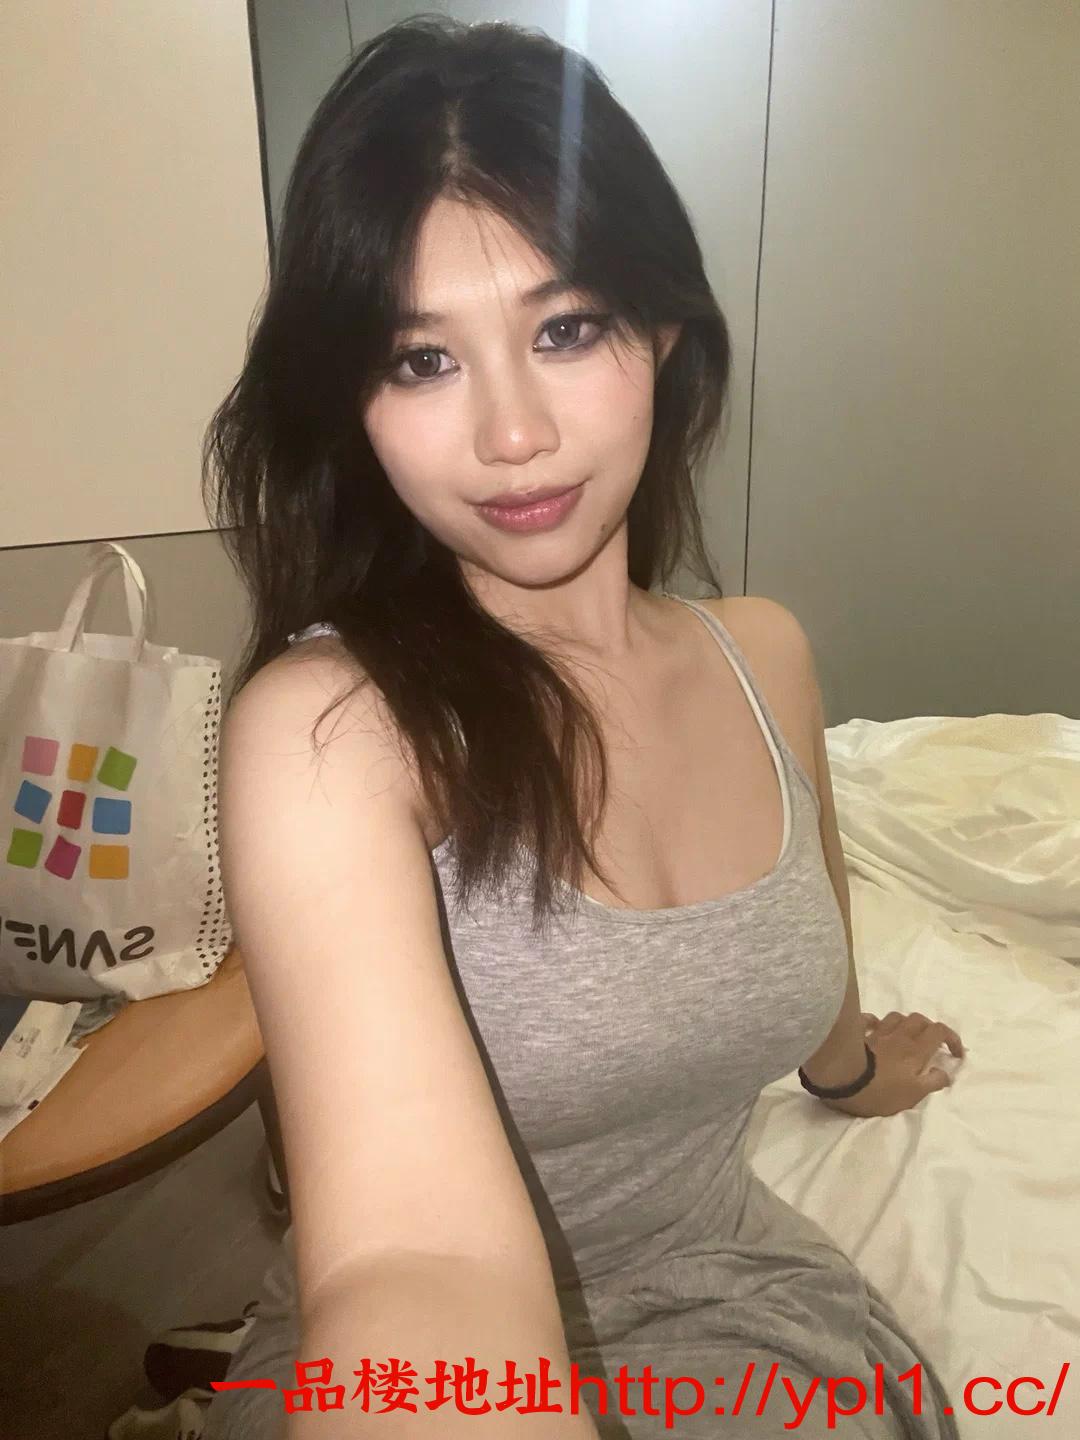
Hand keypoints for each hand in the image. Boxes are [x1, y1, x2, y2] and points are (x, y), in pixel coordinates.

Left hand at [819, 1011, 965, 1117]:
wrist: (842, 1078)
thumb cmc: (880, 1091)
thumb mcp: (913, 1095)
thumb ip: (932, 1082)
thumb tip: (945, 1073)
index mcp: (915, 1050)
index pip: (939, 1031)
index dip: (952, 1038)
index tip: (955, 1053)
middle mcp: (899, 1036)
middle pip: (919, 1019)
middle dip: (929, 1028)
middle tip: (931, 1044)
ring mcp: (877, 1032)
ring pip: (896, 1017)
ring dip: (905, 1023)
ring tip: (906, 1036)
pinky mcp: (857, 1033)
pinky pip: (869, 1020)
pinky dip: (875, 1022)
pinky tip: (875, 1028)